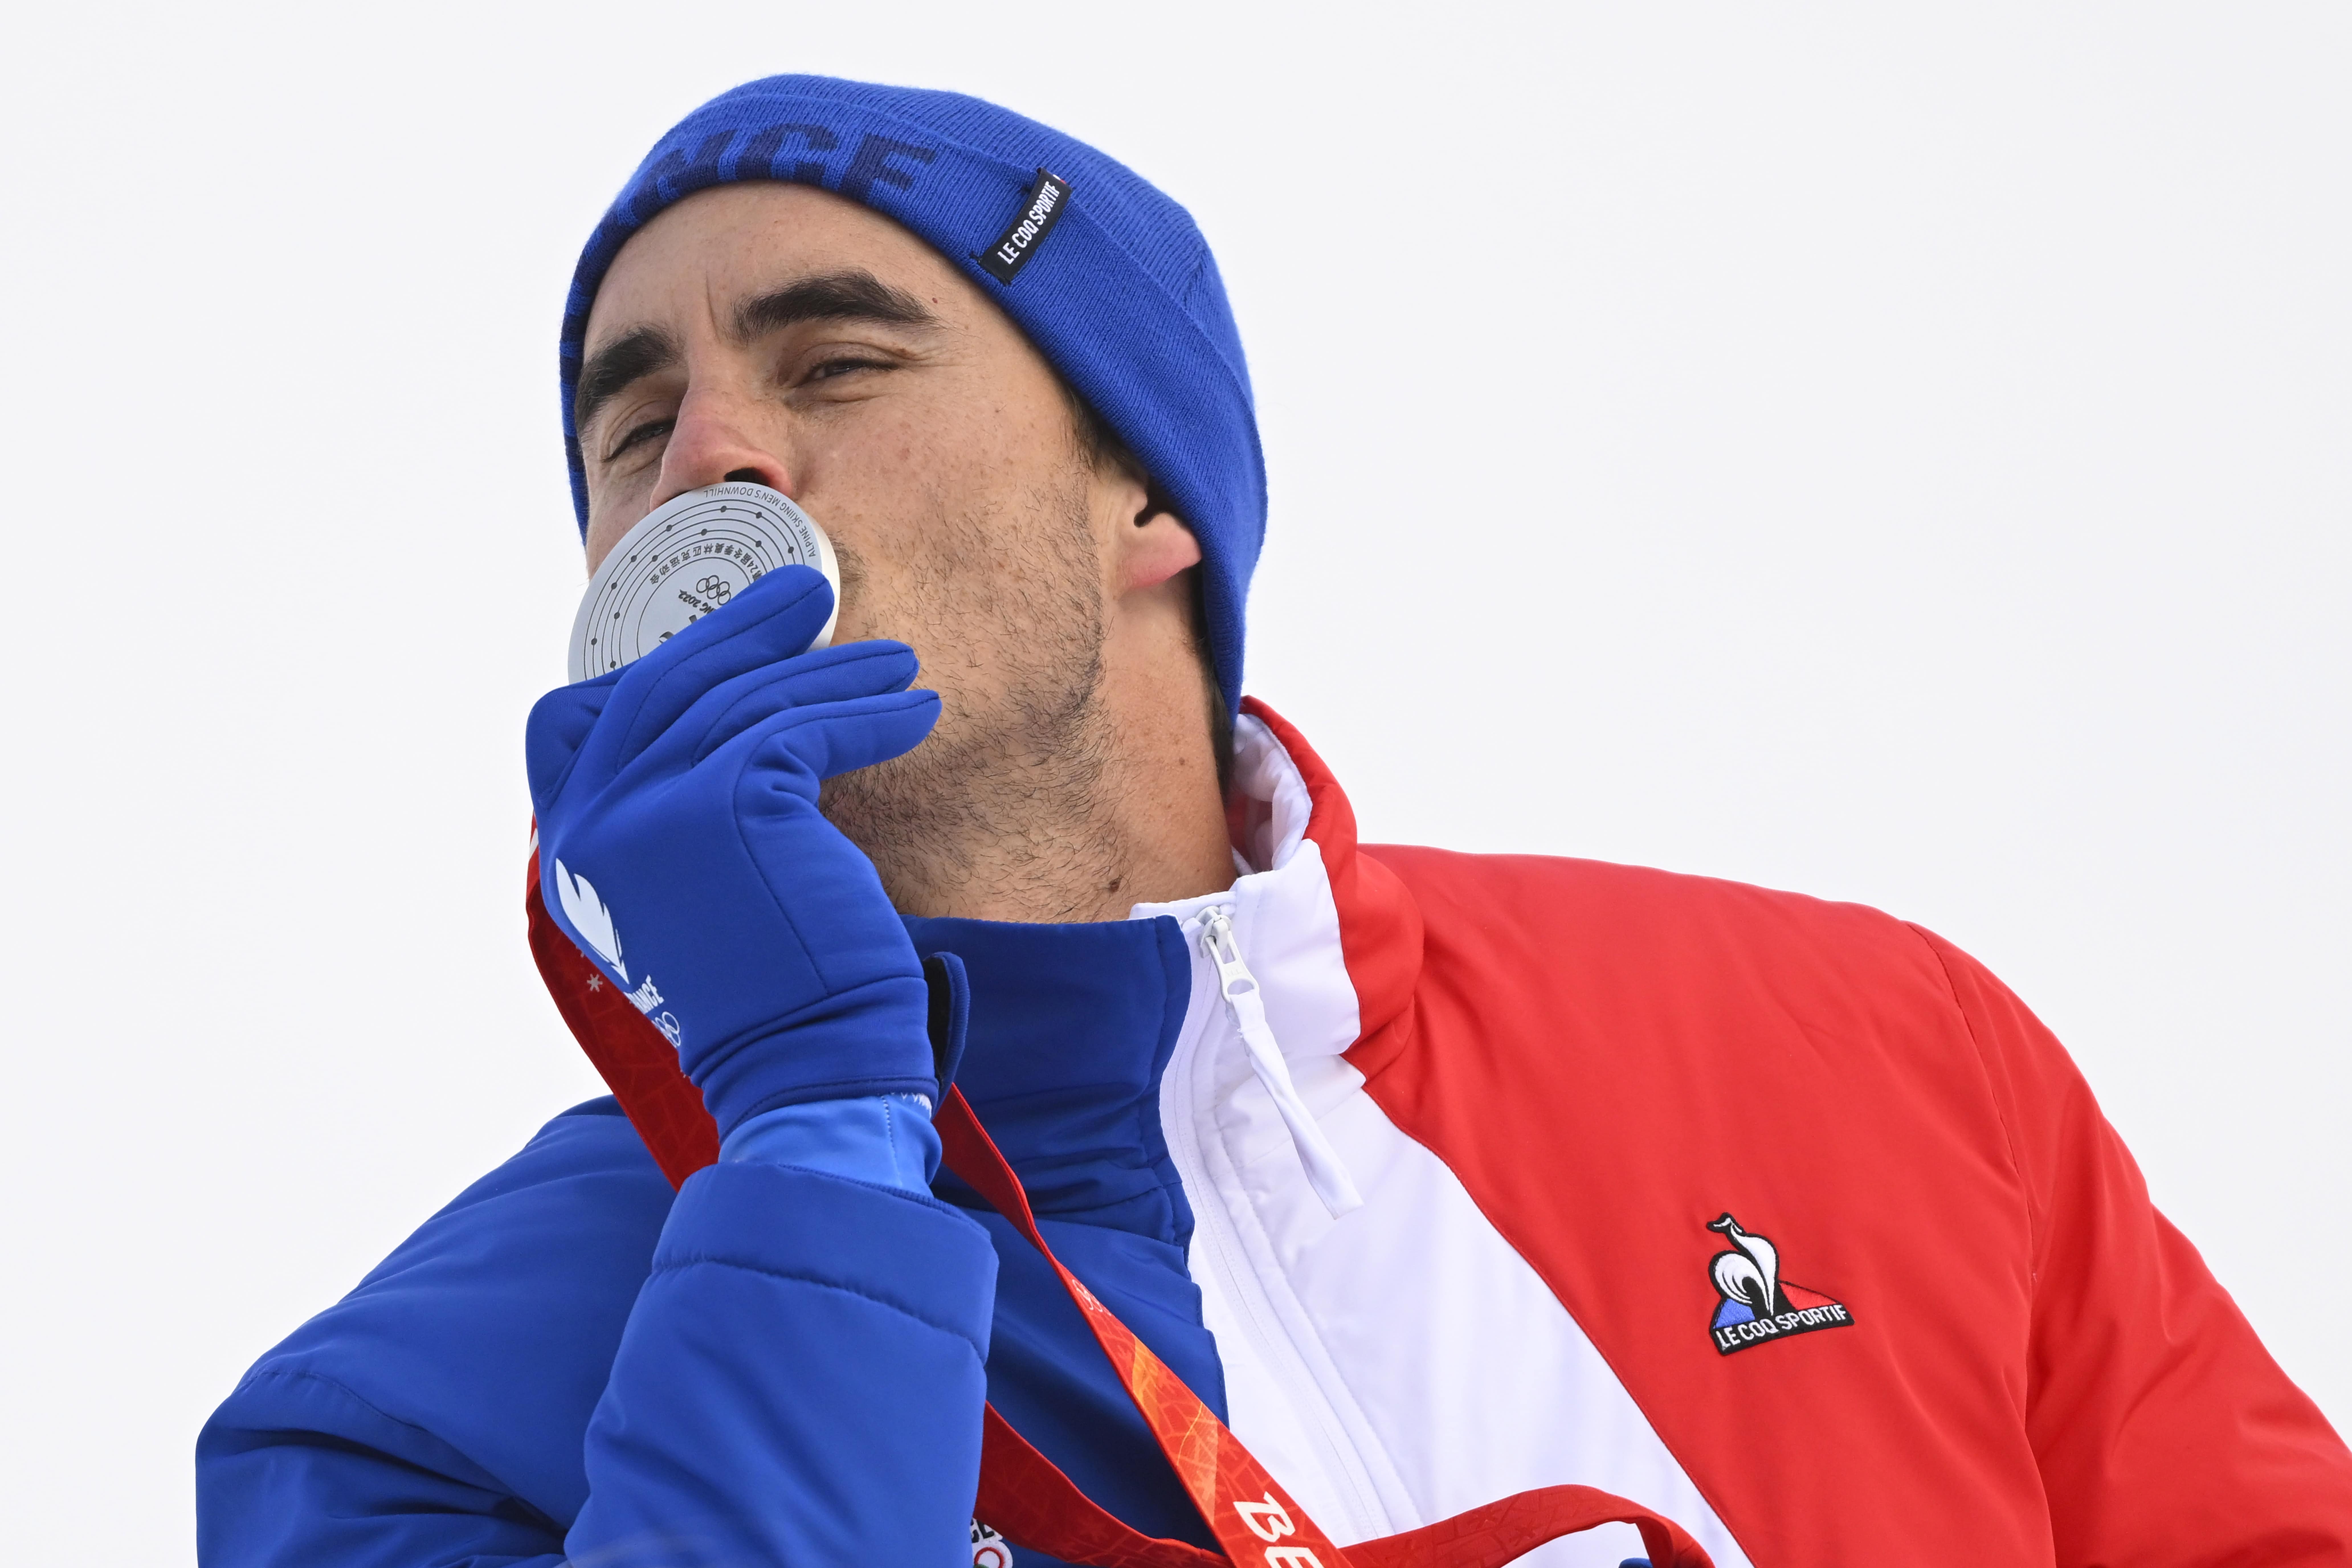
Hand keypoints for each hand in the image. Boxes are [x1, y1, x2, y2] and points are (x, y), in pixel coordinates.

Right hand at [526, 566, 940, 1139]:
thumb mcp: (688, 893)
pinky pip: (803, 727)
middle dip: (741, 631)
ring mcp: (653, 810)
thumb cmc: (769, 986)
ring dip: (831, 672)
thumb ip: (674, 818)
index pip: (566, 720)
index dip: (645, 667)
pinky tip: (919, 712)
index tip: (721, 639)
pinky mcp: (726, 804)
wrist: (802, 1066)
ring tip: (899, 663)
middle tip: (812, 596)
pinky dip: (869, 713)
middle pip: (664, 684)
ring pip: (746, 699)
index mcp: (576, 846)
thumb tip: (723, 725)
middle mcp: (595, 823)